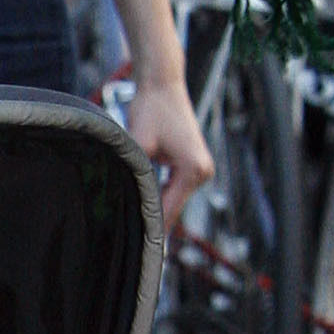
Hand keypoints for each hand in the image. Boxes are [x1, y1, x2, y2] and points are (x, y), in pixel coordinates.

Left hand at [125, 68, 213, 231]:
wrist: (163, 84)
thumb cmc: (151, 109)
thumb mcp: (139, 146)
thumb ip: (138, 175)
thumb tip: (130, 202)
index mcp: (194, 169)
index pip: (170, 208)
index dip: (153, 227)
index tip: (142, 249)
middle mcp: (203, 171)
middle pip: (174, 206)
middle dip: (155, 221)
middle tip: (135, 247)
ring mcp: (201, 168)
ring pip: (174, 199)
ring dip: (158, 209)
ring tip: (138, 234)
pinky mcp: (193, 163)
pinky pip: (175, 188)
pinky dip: (162, 197)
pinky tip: (147, 211)